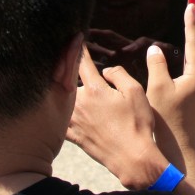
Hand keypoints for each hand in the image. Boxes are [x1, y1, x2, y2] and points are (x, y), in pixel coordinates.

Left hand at [67, 46, 165, 189]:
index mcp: (95, 89)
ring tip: (57, 77)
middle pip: (67, 78)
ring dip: (61, 87)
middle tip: (61, 54)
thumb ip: (118, 74)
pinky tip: (56, 107)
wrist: (131, 157)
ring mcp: (74, 120)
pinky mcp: (73, 135)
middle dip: (66, 66)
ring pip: (63, 98)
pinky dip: (57, 110)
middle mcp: (80, 102)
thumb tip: (106, 69)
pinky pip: (61, 119)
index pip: (82, 62)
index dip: (78, 47)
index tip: (75, 37)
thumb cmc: (137, 123)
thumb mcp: (136, 92)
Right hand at [146, 6, 194, 157]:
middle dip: (187, 39)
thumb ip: (157, 65)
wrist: (180, 148)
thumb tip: (156, 49)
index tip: (191, 6)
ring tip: (174, 47)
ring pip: (193, 68)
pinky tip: (174, 75)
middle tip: (185, 18)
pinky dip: (184, 73)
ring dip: (183, 59)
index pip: (193, 42)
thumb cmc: (167, 119)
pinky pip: (193, 80)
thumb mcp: (157, 88)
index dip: (190, 23)